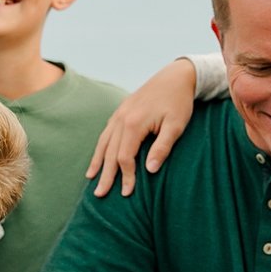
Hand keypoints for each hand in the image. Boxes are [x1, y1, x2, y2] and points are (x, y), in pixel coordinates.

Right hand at [85, 58, 197, 196]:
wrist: (175, 76)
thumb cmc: (179, 102)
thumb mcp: (176, 126)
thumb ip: (162, 148)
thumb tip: (149, 171)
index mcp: (133, 123)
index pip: (124, 157)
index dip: (125, 177)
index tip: (127, 193)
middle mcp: (121, 118)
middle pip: (109, 152)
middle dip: (105, 175)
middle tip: (99, 195)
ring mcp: (119, 113)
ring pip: (104, 141)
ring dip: (97, 161)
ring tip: (91, 177)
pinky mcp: (121, 110)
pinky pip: (107, 132)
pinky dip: (100, 146)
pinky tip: (99, 155)